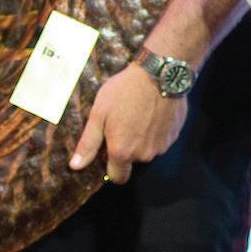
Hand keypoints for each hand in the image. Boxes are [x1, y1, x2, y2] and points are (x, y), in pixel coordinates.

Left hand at [69, 60, 186, 182]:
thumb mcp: (99, 114)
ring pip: (148, 150)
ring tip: (139, 114)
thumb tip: (76, 166)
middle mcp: (144, 155)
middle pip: (133, 161)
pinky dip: (156, 131)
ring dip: (143, 139)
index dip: (112, 167)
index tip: (110, 149)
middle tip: (123, 123)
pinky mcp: (174, 135)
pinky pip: (162, 139)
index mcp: (122, 152)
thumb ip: (88, 144)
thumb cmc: (124, 92)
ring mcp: (162, 146)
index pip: (118, 177)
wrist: (159, 74)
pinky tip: (153, 112)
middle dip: (128, 148)